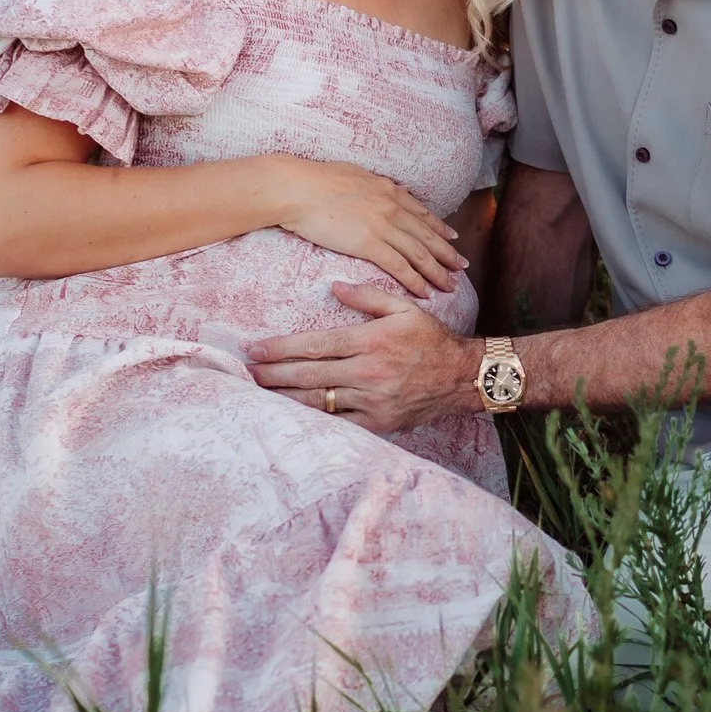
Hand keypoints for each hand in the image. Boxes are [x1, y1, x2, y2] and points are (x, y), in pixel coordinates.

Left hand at [248, 284, 480, 432]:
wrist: (463, 378)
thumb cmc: (431, 340)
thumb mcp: (404, 308)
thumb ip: (368, 296)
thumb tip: (334, 287)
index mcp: (371, 341)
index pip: (316, 344)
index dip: (281, 347)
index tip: (256, 349)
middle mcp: (368, 372)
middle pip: (309, 374)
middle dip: (273, 374)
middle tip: (247, 373)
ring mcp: (372, 401)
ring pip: (319, 401)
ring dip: (285, 397)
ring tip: (261, 393)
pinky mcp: (378, 423)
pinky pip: (339, 423)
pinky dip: (314, 420)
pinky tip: (293, 415)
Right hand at [269, 161, 468, 299]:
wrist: (298, 188)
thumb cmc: (316, 180)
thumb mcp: (353, 174)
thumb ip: (371, 185)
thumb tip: (379, 186)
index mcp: (388, 190)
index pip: (421, 213)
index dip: (439, 227)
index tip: (452, 237)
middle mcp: (392, 207)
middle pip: (428, 235)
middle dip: (448, 252)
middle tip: (463, 265)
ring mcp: (383, 225)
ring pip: (420, 253)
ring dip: (438, 271)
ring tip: (451, 285)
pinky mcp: (369, 243)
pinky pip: (400, 266)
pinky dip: (416, 281)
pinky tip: (426, 292)